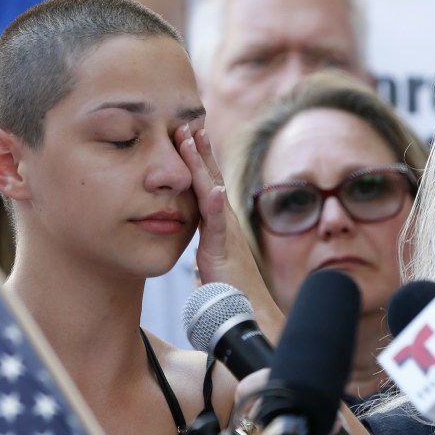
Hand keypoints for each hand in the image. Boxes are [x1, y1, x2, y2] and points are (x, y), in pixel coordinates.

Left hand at [175, 125, 284, 341]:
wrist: (248, 314)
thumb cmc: (230, 292)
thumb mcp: (212, 264)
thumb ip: (207, 251)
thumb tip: (195, 249)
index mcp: (219, 223)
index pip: (205, 184)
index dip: (196, 160)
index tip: (185, 134)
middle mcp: (225, 223)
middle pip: (210, 178)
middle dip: (199, 150)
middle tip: (187, 120)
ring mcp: (226, 234)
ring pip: (211, 192)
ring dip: (202, 166)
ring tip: (192, 138)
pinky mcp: (224, 251)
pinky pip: (218, 225)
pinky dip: (214, 206)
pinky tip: (210, 189)